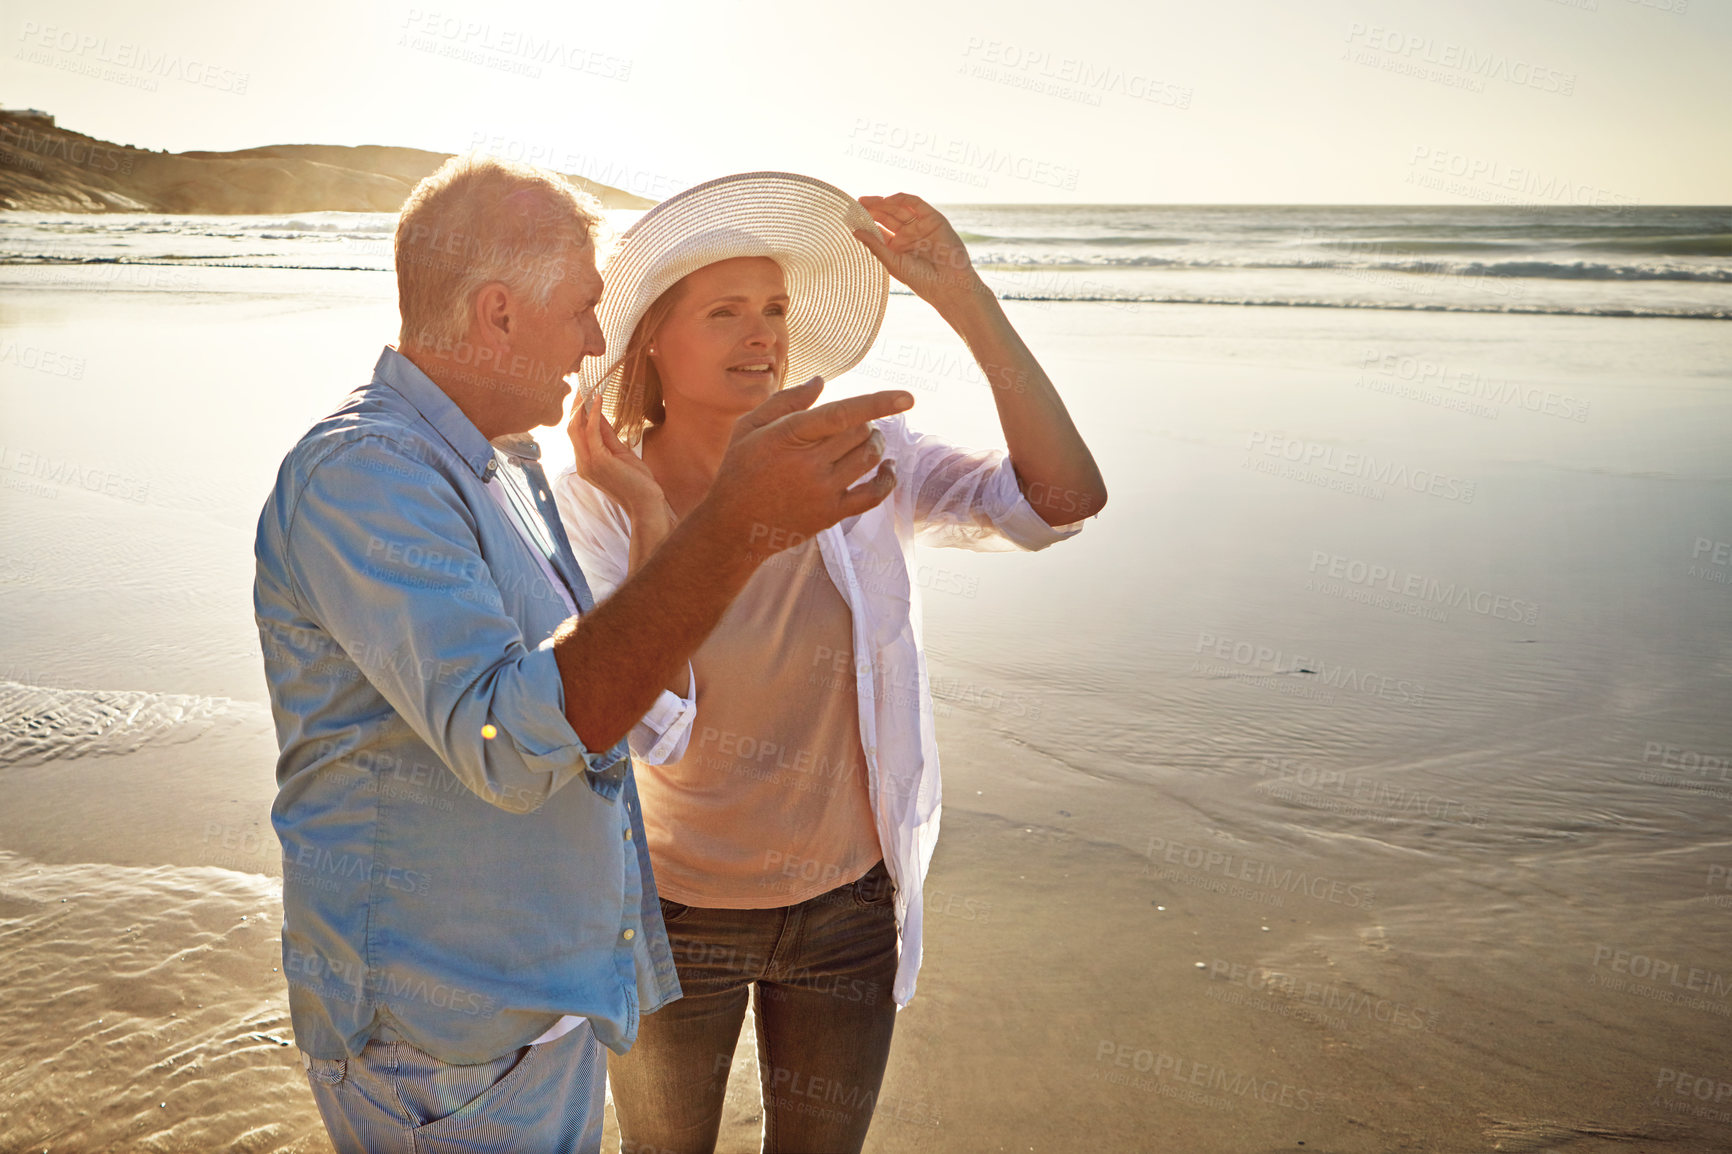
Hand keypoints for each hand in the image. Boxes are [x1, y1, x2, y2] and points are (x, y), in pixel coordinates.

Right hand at [566, 393, 668, 522]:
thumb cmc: (637, 482)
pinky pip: (591, 431)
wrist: (646, 503)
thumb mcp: (620, 453)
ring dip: (582, 405)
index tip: (584, 393)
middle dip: (576, 405)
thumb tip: (597, 414)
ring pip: (576, 428)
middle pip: (571, 428)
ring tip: (589, 386)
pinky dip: (593, 413)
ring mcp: (588, 463)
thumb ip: (607, 435)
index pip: (575, 434)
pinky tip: (599, 399)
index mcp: (586, 463)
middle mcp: (583, 464)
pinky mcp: (599, 460)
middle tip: (583, 384)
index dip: (578, 412)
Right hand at [702, 377, 911, 559]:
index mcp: (789, 434)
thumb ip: (785, 401)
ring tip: (869, 441)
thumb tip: (821, 382)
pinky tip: (888, 469)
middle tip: (858, 425)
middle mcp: (810, 463)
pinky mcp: (832, 514)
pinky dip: (887, 479)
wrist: (732, 526)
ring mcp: (823, 490)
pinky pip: (873, 495)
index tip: (907, 397)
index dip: (878, 403)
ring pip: (870, 458)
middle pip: (860, 432)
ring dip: (876, 445)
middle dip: (866, 423)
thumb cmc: (739, 470)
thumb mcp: (749, 427)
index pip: (843, 414)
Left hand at [854, 193, 987, 317]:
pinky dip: (901, 199)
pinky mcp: (933, 219)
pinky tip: (886, 200)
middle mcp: (909, 235)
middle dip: (872, 209)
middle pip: (887, 216)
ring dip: (882, 203)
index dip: (865, 222)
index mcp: (898, 247)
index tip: (850, 217)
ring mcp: (921, 226)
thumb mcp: (892, 262)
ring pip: (899, 208)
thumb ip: (875, 245)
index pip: (879, 229)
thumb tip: (855, 231)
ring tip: (866, 202)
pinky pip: (915, 204)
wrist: (948, 285)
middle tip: (856, 205)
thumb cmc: (920, 280)